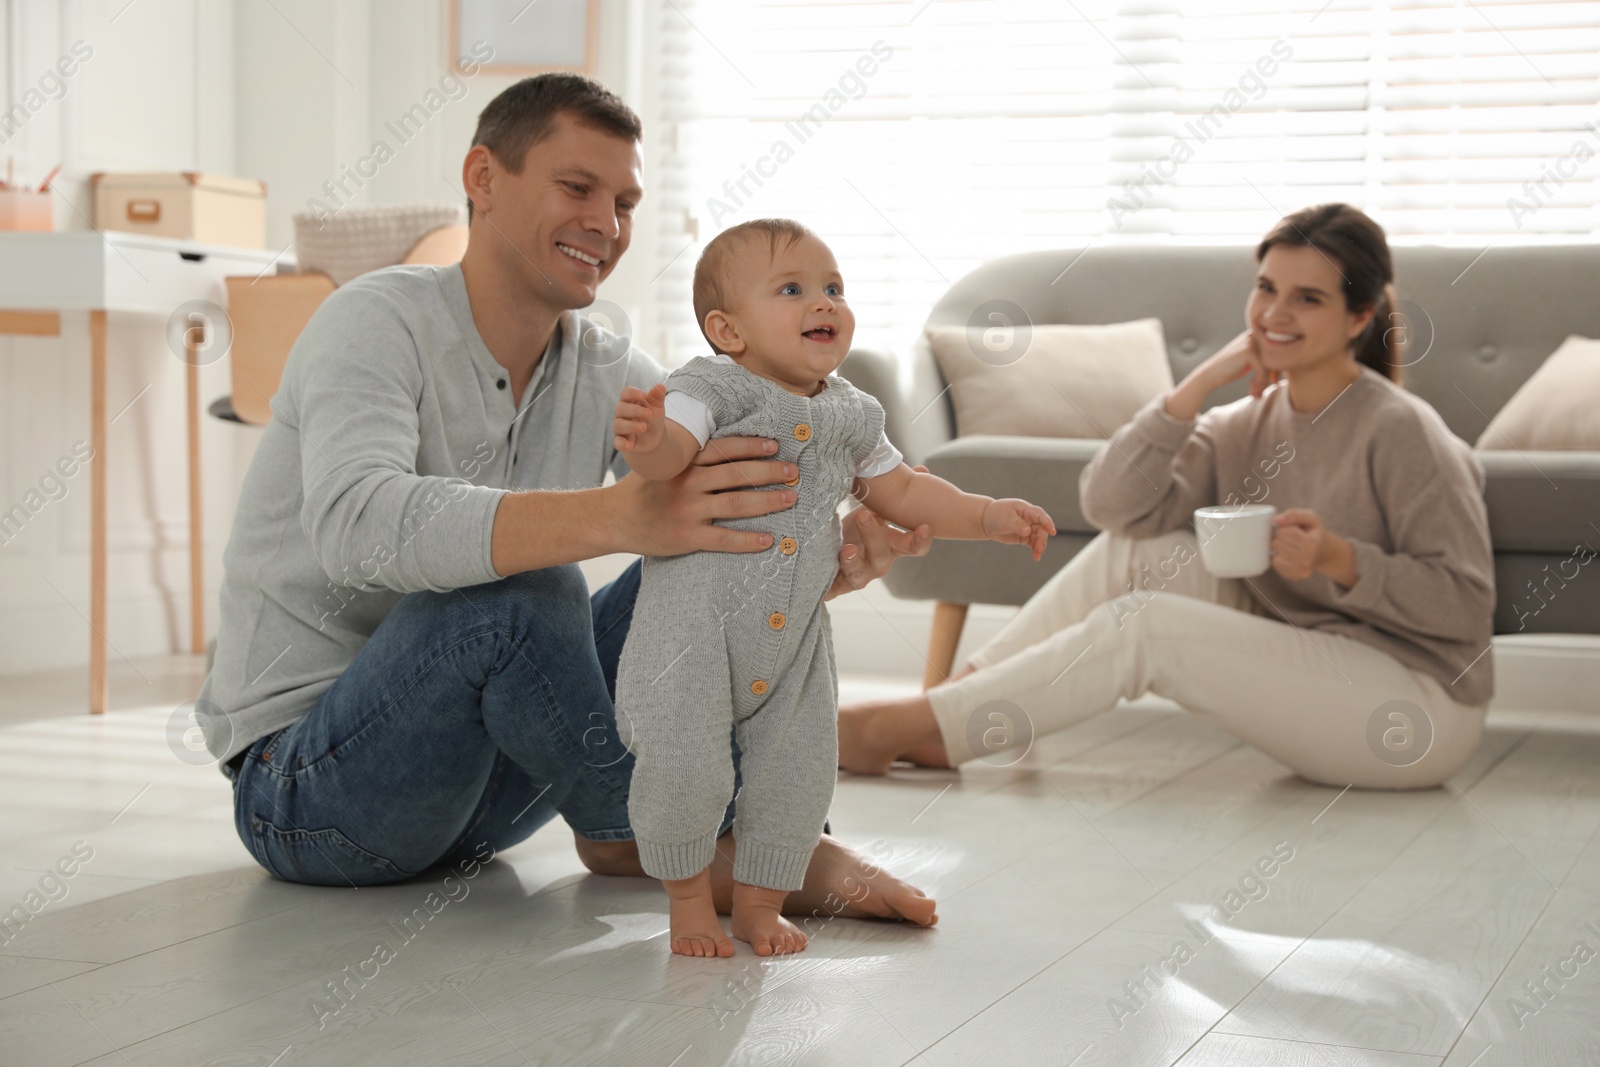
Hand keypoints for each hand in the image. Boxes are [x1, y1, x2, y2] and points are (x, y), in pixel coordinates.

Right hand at [613, 383, 667, 453]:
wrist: (654, 436)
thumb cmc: (652, 417)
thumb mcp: (656, 406)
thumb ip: (657, 397)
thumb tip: (661, 386)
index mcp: (629, 401)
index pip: (625, 393)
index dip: (632, 393)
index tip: (643, 395)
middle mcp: (621, 413)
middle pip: (621, 408)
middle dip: (635, 410)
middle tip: (649, 413)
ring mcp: (620, 427)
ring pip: (619, 424)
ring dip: (631, 426)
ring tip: (644, 427)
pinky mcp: (621, 441)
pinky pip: (617, 442)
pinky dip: (622, 443)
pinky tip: (629, 445)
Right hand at [613, 435, 795, 556]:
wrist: (614, 518)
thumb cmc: (644, 487)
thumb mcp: (661, 461)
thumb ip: (688, 451)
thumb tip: (720, 436)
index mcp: (684, 462)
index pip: (724, 450)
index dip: (751, 446)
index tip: (775, 446)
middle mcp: (688, 483)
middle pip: (737, 475)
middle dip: (769, 472)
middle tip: (794, 472)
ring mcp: (689, 511)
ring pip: (737, 504)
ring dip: (768, 501)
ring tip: (790, 498)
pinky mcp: (688, 537)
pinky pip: (724, 539)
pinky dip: (748, 540)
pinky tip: (768, 540)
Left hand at [827, 487, 932, 600]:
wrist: (829, 554)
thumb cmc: (857, 528)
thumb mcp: (874, 507)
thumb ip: (894, 492)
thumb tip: (923, 469)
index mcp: (891, 545)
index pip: (913, 546)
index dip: (920, 540)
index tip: (925, 527)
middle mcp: (877, 563)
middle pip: (881, 554)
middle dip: (874, 535)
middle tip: (864, 514)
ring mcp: (858, 575)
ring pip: (858, 573)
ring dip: (853, 561)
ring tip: (846, 549)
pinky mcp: (836, 585)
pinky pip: (832, 588)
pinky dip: (828, 584)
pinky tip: (821, 575)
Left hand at [981, 498, 1056, 560]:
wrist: (987, 521)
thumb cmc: (996, 515)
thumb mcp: (1006, 518)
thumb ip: (1017, 525)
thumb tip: (1028, 531)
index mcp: (1026, 509)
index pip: (1040, 515)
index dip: (1047, 523)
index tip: (1052, 531)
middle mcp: (1030, 518)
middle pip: (1041, 529)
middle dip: (1041, 539)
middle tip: (1038, 549)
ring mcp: (1028, 528)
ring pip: (1039, 537)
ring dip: (1040, 546)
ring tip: (1037, 555)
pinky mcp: (1025, 536)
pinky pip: (1034, 543)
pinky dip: (1035, 549)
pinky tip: (1036, 556)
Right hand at [1166, 329, 1275, 419]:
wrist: (1209, 375)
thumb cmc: (1229, 371)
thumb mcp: (1249, 363)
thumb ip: (1264, 360)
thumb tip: (1285, 368)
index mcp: (1254, 335)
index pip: (1275, 351)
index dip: (1276, 369)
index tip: (1272, 383)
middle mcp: (1254, 335)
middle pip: (1275, 356)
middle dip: (1273, 376)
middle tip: (1263, 391)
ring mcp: (1251, 342)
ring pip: (1270, 364)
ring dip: (1265, 382)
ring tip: (1256, 393)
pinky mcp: (1249, 352)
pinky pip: (1263, 369)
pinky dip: (1260, 382)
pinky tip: (1252, 389)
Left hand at [1270, 507, 1354, 585]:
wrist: (1324, 552)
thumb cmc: (1314, 532)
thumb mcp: (1310, 517)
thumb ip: (1294, 514)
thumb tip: (1277, 520)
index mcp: (1312, 543)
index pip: (1283, 531)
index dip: (1285, 527)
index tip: (1294, 529)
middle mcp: (1306, 559)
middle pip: (1276, 542)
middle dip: (1281, 537)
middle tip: (1293, 539)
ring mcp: (1300, 570)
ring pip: (1274, 552)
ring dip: (1279, 547)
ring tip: (1292, 546)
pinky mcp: (1294, 576)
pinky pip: (1274, 562)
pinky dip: (1279, 557)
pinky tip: (1289, 555)